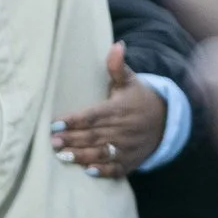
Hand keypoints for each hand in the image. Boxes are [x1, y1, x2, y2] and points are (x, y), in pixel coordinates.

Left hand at [50, 44, 165, 177]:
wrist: (166, 121)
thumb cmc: (140, 98)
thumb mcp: (130, 80)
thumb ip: (118, 66)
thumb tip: (117, 45)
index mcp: (118, 109)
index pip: (92, 115)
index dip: (74, 120)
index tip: (55, 123)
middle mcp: (122, 129)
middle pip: (93, 135)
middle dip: (72, 139)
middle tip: (52, 141)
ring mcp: (127, 147)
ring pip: (101, 152)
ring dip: (81, 155)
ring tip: (62, 156)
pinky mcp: (130, 160)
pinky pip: (116, 168)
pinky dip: (104, 171)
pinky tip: (89, 172)